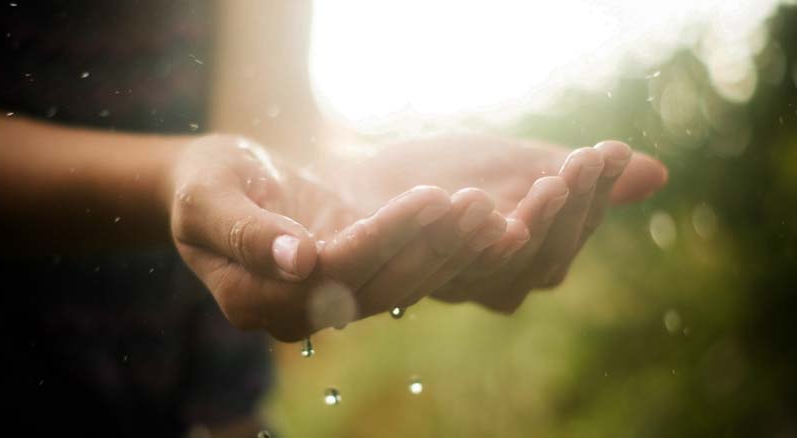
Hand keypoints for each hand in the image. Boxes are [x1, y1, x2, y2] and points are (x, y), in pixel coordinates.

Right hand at [166, 135, 508, 340]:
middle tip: (478, 202)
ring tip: (487, 209)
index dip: (384, 238)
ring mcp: (326, 300)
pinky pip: (401, 272)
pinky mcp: (352, 279)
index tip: (431, 195)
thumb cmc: (203, 183)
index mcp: (252, 300)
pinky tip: (478, 222)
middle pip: (375, 286)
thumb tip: (298, 261)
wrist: (217, 183)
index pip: (332, 273)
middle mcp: (294, 313)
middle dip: (430, 244)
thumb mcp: (207, 198)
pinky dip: (440, 249)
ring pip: (398, 285)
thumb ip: (245, 232)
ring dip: (446, 249)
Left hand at [327, 134, 667, 312]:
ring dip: (529, 222)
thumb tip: (658, 172)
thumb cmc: (451, 172)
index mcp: (529, 260)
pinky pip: (438, 262)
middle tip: (584, 160)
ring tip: (547, 177)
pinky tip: (477, 199)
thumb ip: (575, 177)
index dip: (595, 199)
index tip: (610, 152)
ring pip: (501, 265)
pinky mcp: (403, 275)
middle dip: (570, 209)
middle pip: (545, 258)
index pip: (573, 236)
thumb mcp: (521, 165)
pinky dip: (461, 233)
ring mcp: (451, 283)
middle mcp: (494, 284)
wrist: (370, 177)